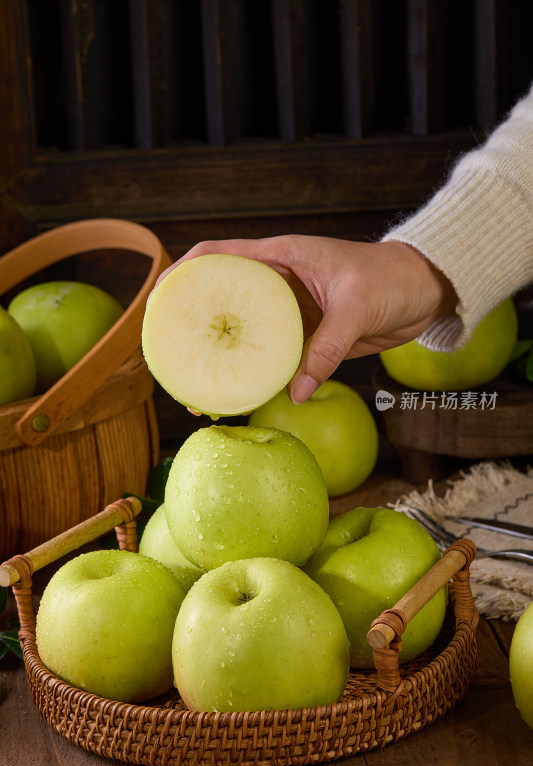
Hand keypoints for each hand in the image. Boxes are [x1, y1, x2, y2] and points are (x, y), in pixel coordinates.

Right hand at [159, 235, 456, 405]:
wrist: (423, 291)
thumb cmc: (391, 279)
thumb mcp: (356, 308)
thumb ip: (326, 349)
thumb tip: (297, 391)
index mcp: (281, 256)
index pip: (218, 255)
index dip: (184, 272)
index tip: (160, 298)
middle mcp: (277, 282)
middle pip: (223, 299)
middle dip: (195, 324)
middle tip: (173, 356)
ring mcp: (289, 311)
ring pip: (246, 332)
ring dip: (225, 355)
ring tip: (200, 384)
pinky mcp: (305, 336)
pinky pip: (274, 355)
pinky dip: (258, 372)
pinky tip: (244, 391)